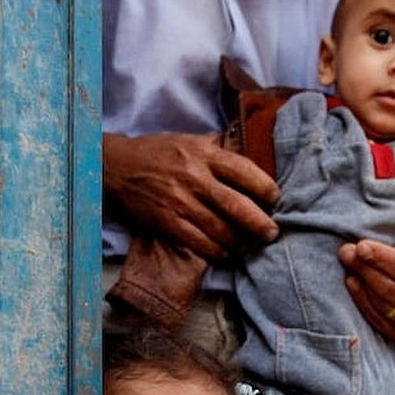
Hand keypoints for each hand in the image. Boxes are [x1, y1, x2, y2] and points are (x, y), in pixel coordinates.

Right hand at [104, 132, 279, 261]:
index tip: (275, 199)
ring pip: (221, 230)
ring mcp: (180, 202)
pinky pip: (199, 243)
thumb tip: (250, 155)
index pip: (245, 171)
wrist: (119, 166)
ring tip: (250, 247)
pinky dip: (217, 252)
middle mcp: (195, 177)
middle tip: (272, 234)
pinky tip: (226, 254)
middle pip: (237, 206)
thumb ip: (218, 150)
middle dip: (260, 224)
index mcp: (204, 154)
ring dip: (241, 243)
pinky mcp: (167, 222)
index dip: (266, 188)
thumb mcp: (191, 140)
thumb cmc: (159, 152)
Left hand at [340, 240, 394, 343]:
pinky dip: (360, 298)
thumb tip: (367, 251)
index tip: (361, 246)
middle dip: (365, 268)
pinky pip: (375, 316)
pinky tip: (353, 282)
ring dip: (360, 282)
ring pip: (380, 302)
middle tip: (347, 252)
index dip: (382, 258)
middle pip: (390, 287)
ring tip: (349, 264)